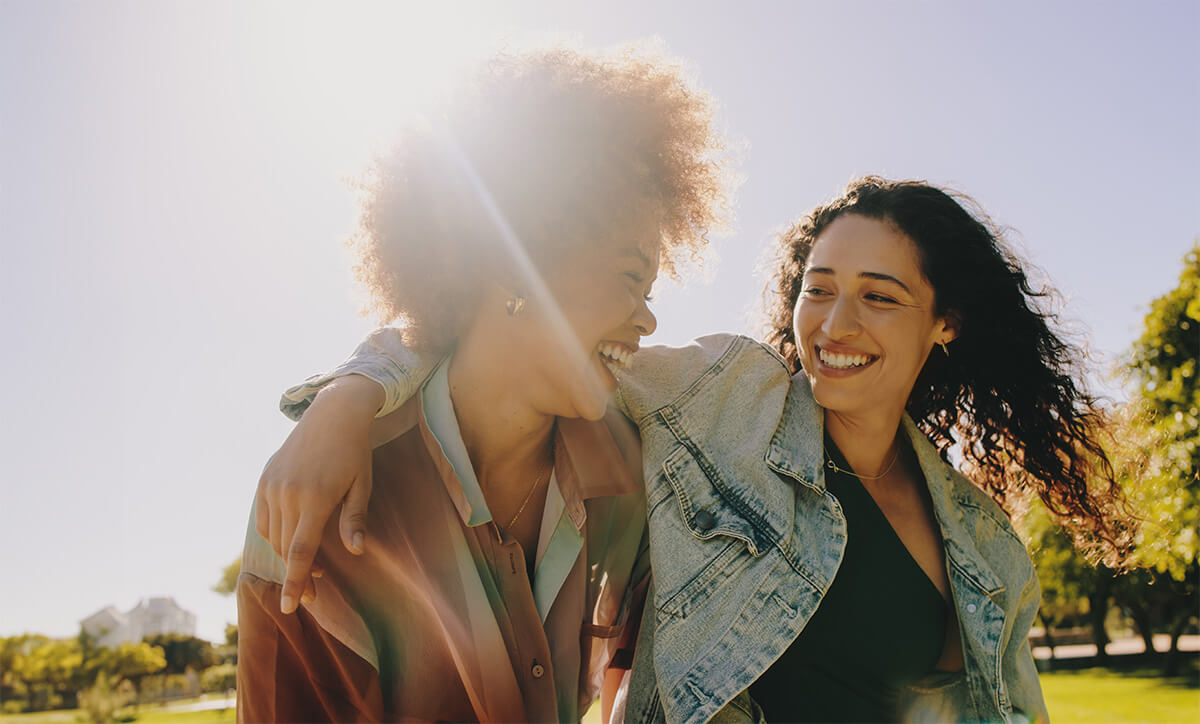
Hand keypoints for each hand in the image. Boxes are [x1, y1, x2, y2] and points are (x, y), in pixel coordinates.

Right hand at [255, 374, 383, 612]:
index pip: (301, 552)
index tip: (290, 607)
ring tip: (312, 566)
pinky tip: (293, 539)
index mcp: (315, 498)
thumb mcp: (361, 484)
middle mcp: (288, 494)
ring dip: (289, 555)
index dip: (295, 582)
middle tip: (316, 593)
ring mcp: (272, 486)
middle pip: (287, 548)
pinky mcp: (264, 480)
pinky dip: (276, 535)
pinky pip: (264, 519)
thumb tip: (354, 550)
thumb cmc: (354, 451)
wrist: (332, 413)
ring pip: (274, 536)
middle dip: (298, 575)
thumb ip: (354, 519)